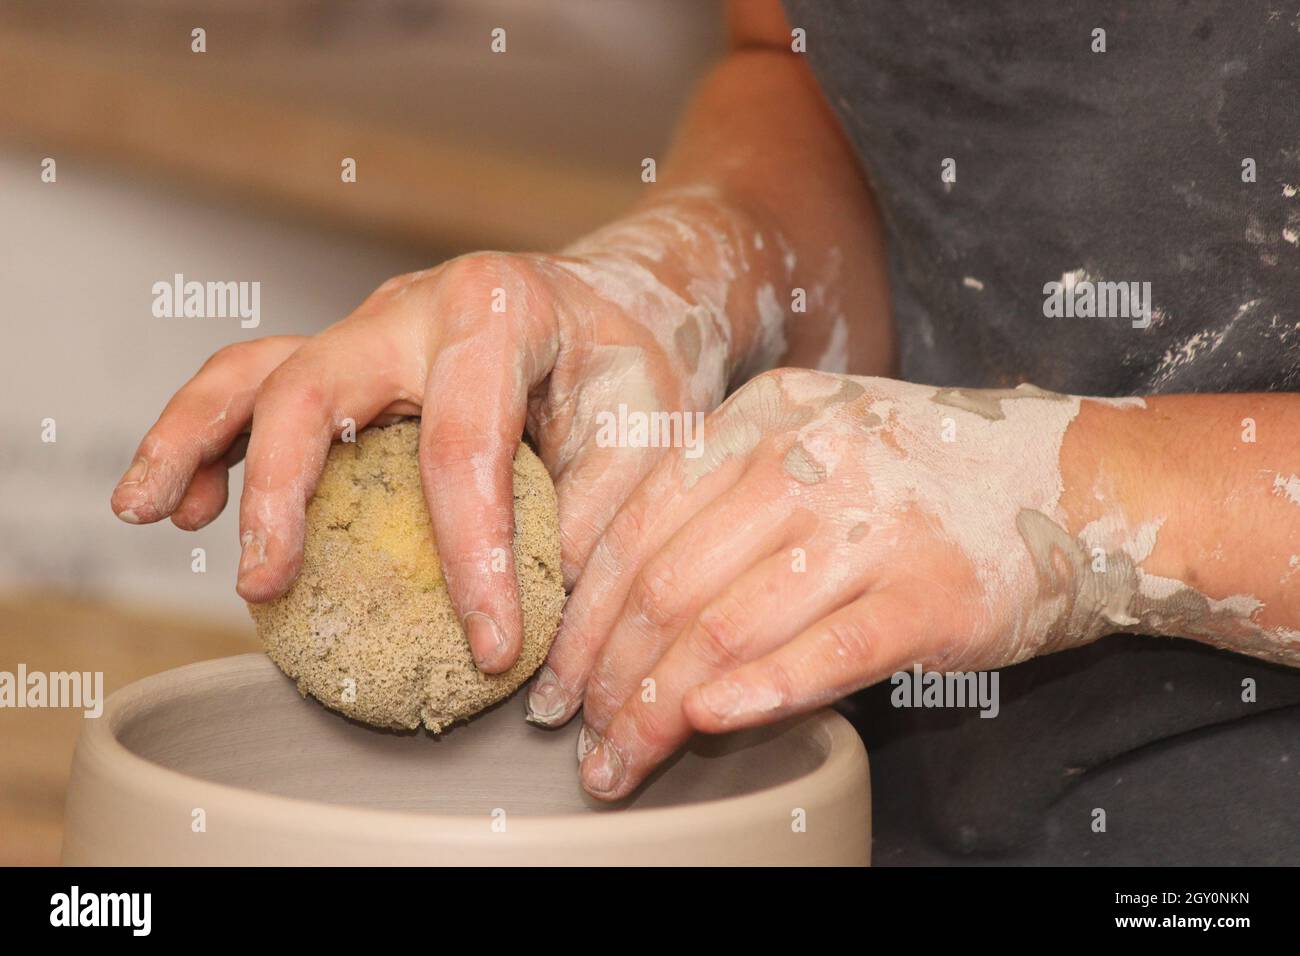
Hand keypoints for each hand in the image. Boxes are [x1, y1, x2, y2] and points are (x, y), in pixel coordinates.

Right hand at [111, 191, 789, 671]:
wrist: (624, 295)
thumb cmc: (633, 363)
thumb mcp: (647, 431)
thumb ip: (599, 525)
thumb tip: (550, 651)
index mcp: (498, 310)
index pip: (465, 446)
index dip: (472, 558)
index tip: (489, 648)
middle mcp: (417, 306)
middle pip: (315, 385)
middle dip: (281, 491)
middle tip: (265, 585)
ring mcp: (371, 327)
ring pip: (257, 369)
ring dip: (191, 441)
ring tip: (149, 513)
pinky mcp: (350, 359)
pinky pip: (261, 389)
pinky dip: (216, 443)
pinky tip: (189, 506)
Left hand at [540, 368, 1134, 798]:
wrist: (1076, 481)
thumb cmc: (923, 475)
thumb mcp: (814, 441)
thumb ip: (723, 494)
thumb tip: (619, 599)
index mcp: (764, 416)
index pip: (636, 520)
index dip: (581, 610)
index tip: (556, 673)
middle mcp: (811, 459)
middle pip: (667, 582)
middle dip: (607, 674)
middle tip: (578, 733)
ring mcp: (876, 524)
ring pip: (728, 627)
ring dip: (658, 708)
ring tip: (623, 759)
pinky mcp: (933, 594)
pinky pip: (826, 651)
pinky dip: (758, 694)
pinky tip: (706, 724)